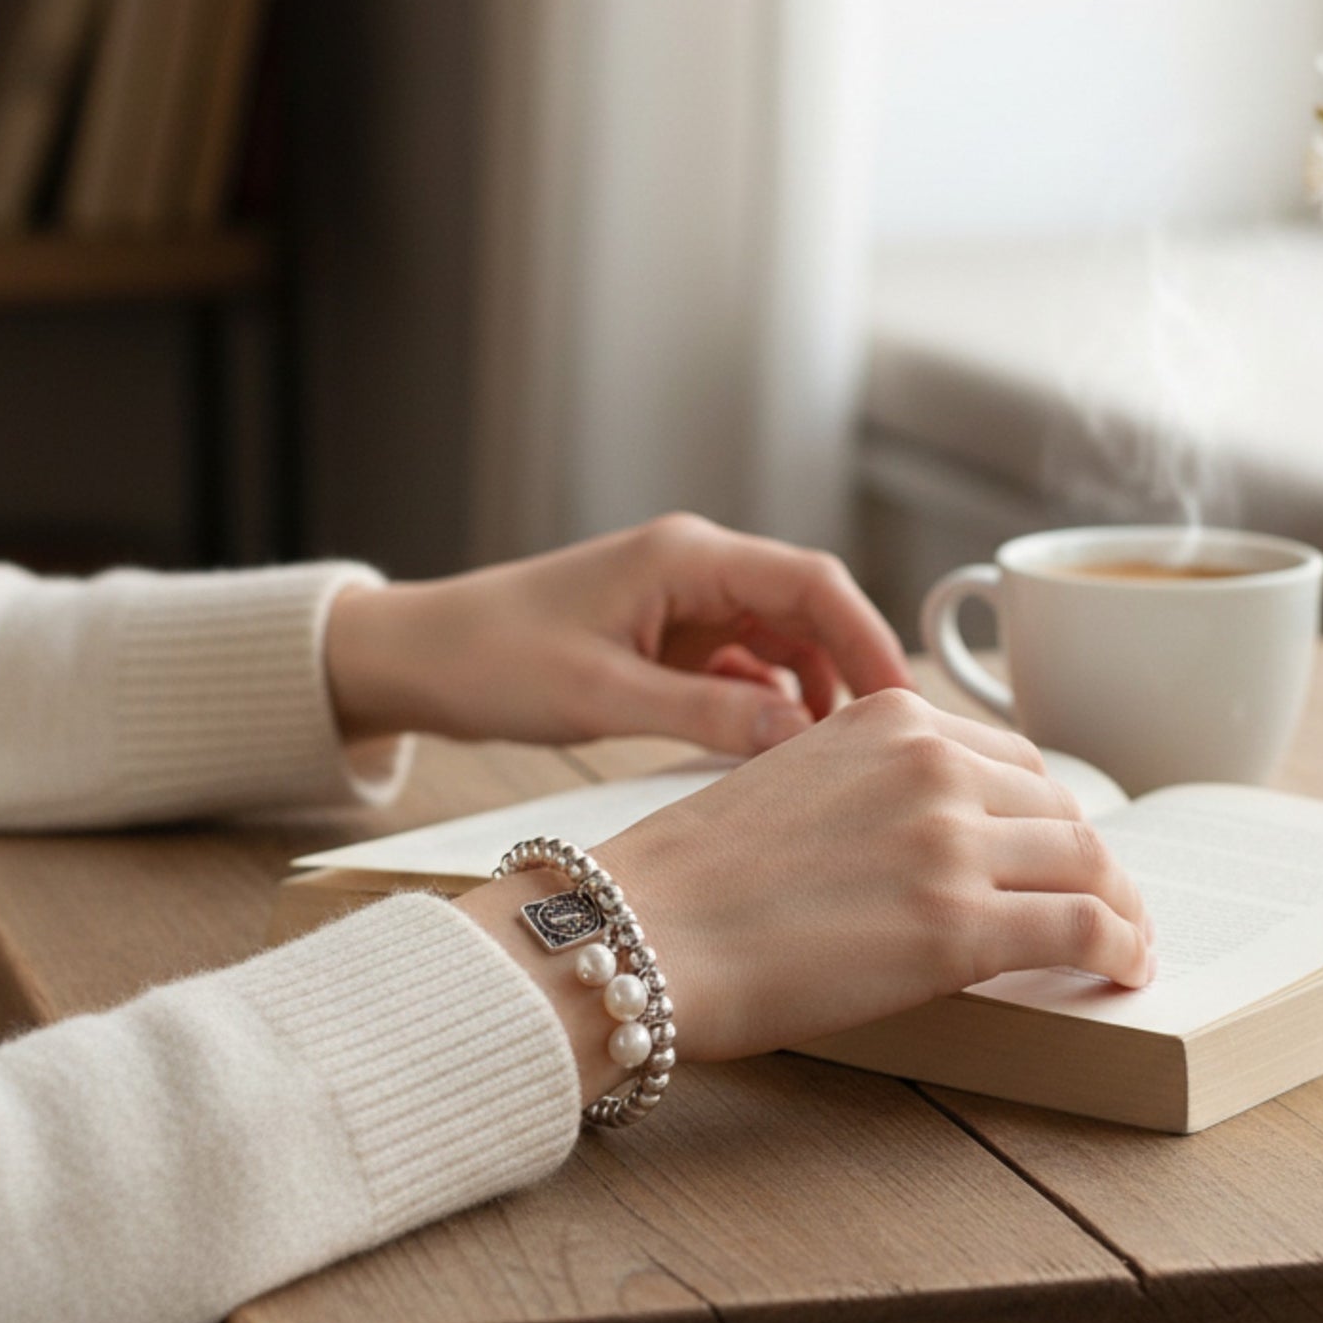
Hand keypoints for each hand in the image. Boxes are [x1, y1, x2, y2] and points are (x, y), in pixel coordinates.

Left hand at [325, 513, 913, 754]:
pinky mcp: (666, 643)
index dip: (870, 640)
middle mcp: (695, 570)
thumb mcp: (602, 696)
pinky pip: (741, 673)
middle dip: (851, 676)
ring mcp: (682, 606)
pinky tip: (770, 759)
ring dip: (808, 699)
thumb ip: (706, 718)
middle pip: (810, 612)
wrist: (417, 659)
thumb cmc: (491, 659)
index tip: (905, 707)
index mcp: (687, 557)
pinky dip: (762, 712)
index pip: (814, 583)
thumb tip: (802, 739)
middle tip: (886, 751)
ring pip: (780, 646)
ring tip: (832, 766)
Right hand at [459, 689, 1153, 1100]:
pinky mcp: (958, 924)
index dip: (1047, 813)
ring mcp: (949, 840)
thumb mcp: (792, 778)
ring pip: (1086, 862)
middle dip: (1089, 858)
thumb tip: (933, 833)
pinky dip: (1122, 946)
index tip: (1060, 847)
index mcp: (888, 718)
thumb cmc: (695, 875)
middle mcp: (931, 763)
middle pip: (1059, 808)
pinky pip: (1083, 926)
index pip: (1010, 759)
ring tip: (1128, 940)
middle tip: (1107, 901)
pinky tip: (1129, 967)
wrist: (641, 929)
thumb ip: (872, 784)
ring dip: (1120, 904)